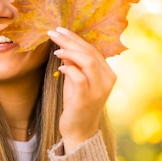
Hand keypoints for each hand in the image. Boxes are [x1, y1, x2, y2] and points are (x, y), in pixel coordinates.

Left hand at [47, 27, 116, 152]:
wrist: (79, 130)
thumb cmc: (76, 104)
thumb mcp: (76, 80)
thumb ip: (75, 64)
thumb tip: (64, 45)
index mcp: (108, 73)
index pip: (93, 50)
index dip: (76, 38)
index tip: (60, 30)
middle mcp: (107, 80)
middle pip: (90, 52)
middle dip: (70, 40)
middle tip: (53, 32)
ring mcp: (99, 90)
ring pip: (88, 62)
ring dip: (69, 51)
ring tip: (55, 47)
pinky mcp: (87, 99)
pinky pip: (79, 78)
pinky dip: (69, 69)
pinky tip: (59, 66)